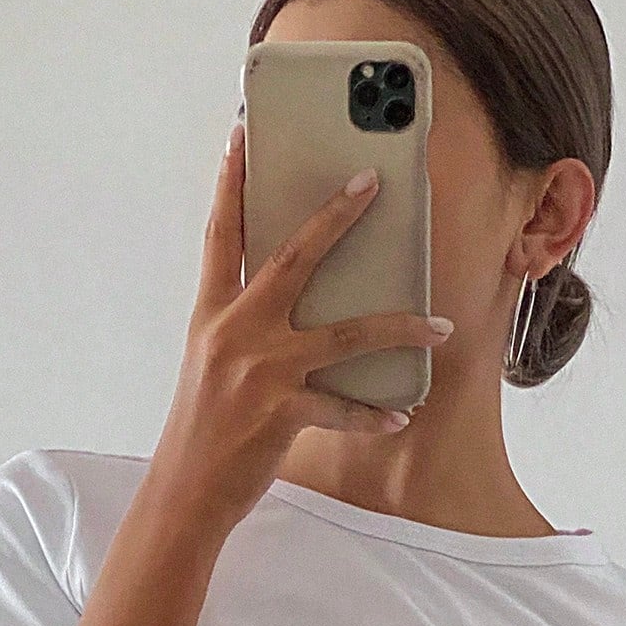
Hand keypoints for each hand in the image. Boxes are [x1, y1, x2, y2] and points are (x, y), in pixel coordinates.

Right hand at [149, 113, 453, 529]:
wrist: (185, 491)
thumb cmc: (204, 429)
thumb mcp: (212, 365)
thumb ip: (245, 328)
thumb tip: (293, 302)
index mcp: (212, 314)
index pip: (222, 235)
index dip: (231, 183)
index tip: (242, 134)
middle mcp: (235, 332)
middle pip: (292, 258)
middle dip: (335, 216)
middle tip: (372, 181)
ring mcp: (260, 372)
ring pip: (344, 334)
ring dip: (399, 327)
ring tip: (440, 326)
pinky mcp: (280, 413)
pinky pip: (343, 407)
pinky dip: (375, 413)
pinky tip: (401, 414)